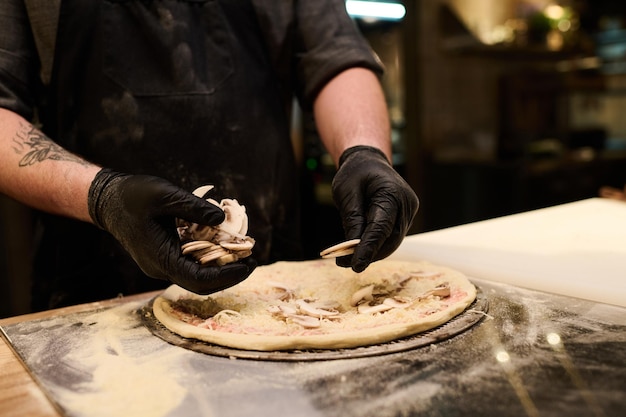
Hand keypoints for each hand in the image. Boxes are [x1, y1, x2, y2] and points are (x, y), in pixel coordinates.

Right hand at [88, 169, 256, 293]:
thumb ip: (194, 207)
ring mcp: (161, 264)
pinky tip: (224, 246)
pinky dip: (209, 260)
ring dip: (220, 269)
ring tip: (243, 254)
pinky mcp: (163, 257)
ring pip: (196, 277)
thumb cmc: (133, 195)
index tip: (249, 265)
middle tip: (253, 261)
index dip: (227, 275)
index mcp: (160, 258)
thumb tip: (222, 219)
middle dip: (229, 275)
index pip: (199, 279)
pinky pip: (189, 265)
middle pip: (201, 284)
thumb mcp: (165, 194)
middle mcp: (160, 268)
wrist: (107, 200)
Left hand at [332, 146, 418, 271]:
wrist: (369, 162)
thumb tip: (353, 247)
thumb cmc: (355, 173)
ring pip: (392, 242)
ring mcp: (408, 212)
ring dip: (372, 253)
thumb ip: (352, 218)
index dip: (368, 248)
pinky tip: (359, 251)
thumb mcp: (346, 191)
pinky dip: (376, 246)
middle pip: (390, 239)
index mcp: (392, 193)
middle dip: (369, 254)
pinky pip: (391, 237)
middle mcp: (406, 204)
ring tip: (347, 259)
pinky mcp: (404, 219)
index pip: (381, 227)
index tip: (356, 265)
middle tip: (344, 263)